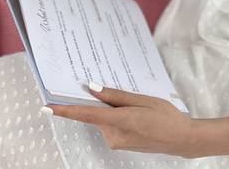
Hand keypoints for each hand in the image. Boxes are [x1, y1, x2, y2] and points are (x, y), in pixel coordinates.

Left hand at [43, 84, 200, 158]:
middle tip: (101, 87)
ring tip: (133, 103)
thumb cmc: (166, 117)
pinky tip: (132, 113)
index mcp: (120, 121)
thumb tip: (93, 89)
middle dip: (95, 101)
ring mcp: (117, 141)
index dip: (64, 111)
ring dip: (109, 109)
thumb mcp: (143, 99)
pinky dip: (114, 117)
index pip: (86, 114)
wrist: (181, 139)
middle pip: (95, 114)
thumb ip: (116, 95)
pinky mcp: (120, 143)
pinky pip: (110, 126)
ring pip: (103, 120)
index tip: (47, 107)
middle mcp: (114, 134)